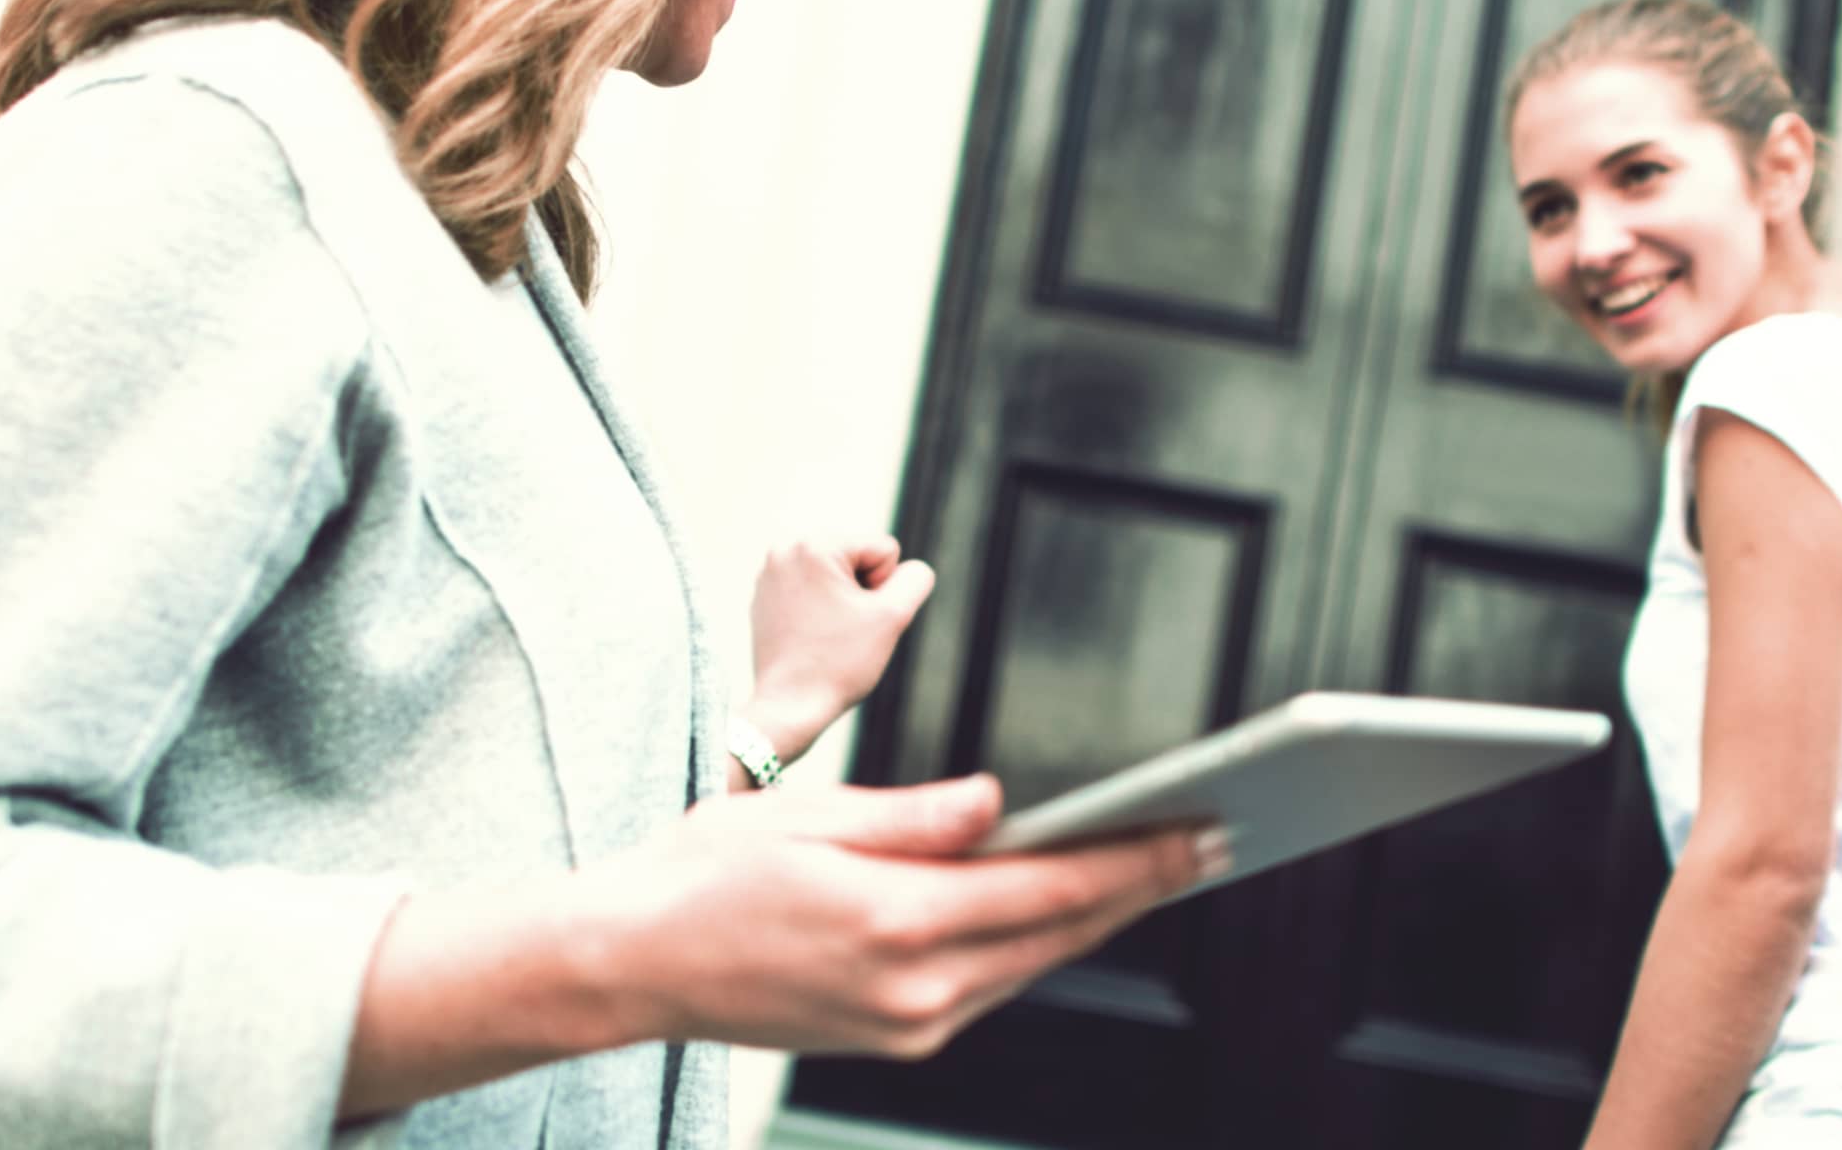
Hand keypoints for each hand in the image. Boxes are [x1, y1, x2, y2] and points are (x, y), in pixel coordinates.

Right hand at [587, 775, 1219, 1056]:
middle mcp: (916, 988)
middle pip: (1060, 934)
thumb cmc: (706, 875)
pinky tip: (1062, 907)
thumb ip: (919, 816)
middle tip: (1208, 843)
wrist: (633, 963)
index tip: (1197, 832)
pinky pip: (990, 984)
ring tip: (1153, 869)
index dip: (1137, 862)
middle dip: (1140, 888)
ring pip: (1031, 963)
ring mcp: (908, 1023)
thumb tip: (1000, 806)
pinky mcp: (896, 1036)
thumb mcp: (813, 815)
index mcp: (899, 920)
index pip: (1052, 889)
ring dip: (1095, 917)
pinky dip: (1035, 943)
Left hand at [745, 535, 933, 762]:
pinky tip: (811, 636)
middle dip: (861, 592)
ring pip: (836, 576)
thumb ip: (916, 579)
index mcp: (814, 545)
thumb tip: (911, 570)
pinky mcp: (764, 596)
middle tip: (842, 629)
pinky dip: (819, 610)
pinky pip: (812, 591)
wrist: (789, 707)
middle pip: (858, 558)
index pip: (884, 550)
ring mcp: (770, 573)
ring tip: (826, 633)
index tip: (858, 618)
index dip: (883, 589)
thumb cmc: (839, 663)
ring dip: (842, 601)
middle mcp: (785, 549)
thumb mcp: (893, 616)